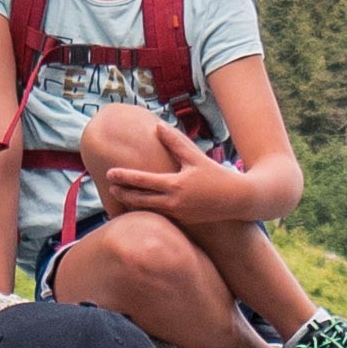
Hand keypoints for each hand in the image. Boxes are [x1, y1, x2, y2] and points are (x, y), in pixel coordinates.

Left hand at [84, 131, 231, 216]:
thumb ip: (175, 142)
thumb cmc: (217, 176)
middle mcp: (173, 203)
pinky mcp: (183, 220)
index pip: (143, 181)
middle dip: (123, 193)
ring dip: (133, 203)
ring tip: (120, 196)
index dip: (124, 177)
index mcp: (175, 185)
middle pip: (140, 199)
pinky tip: (140, 205)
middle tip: (109, 187)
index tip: (109, 173)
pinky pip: (160, 215)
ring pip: (148, 210)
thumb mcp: (195, 156)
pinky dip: (147, 210)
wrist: (237, 200)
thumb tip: (157, 127)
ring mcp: (178, 214)